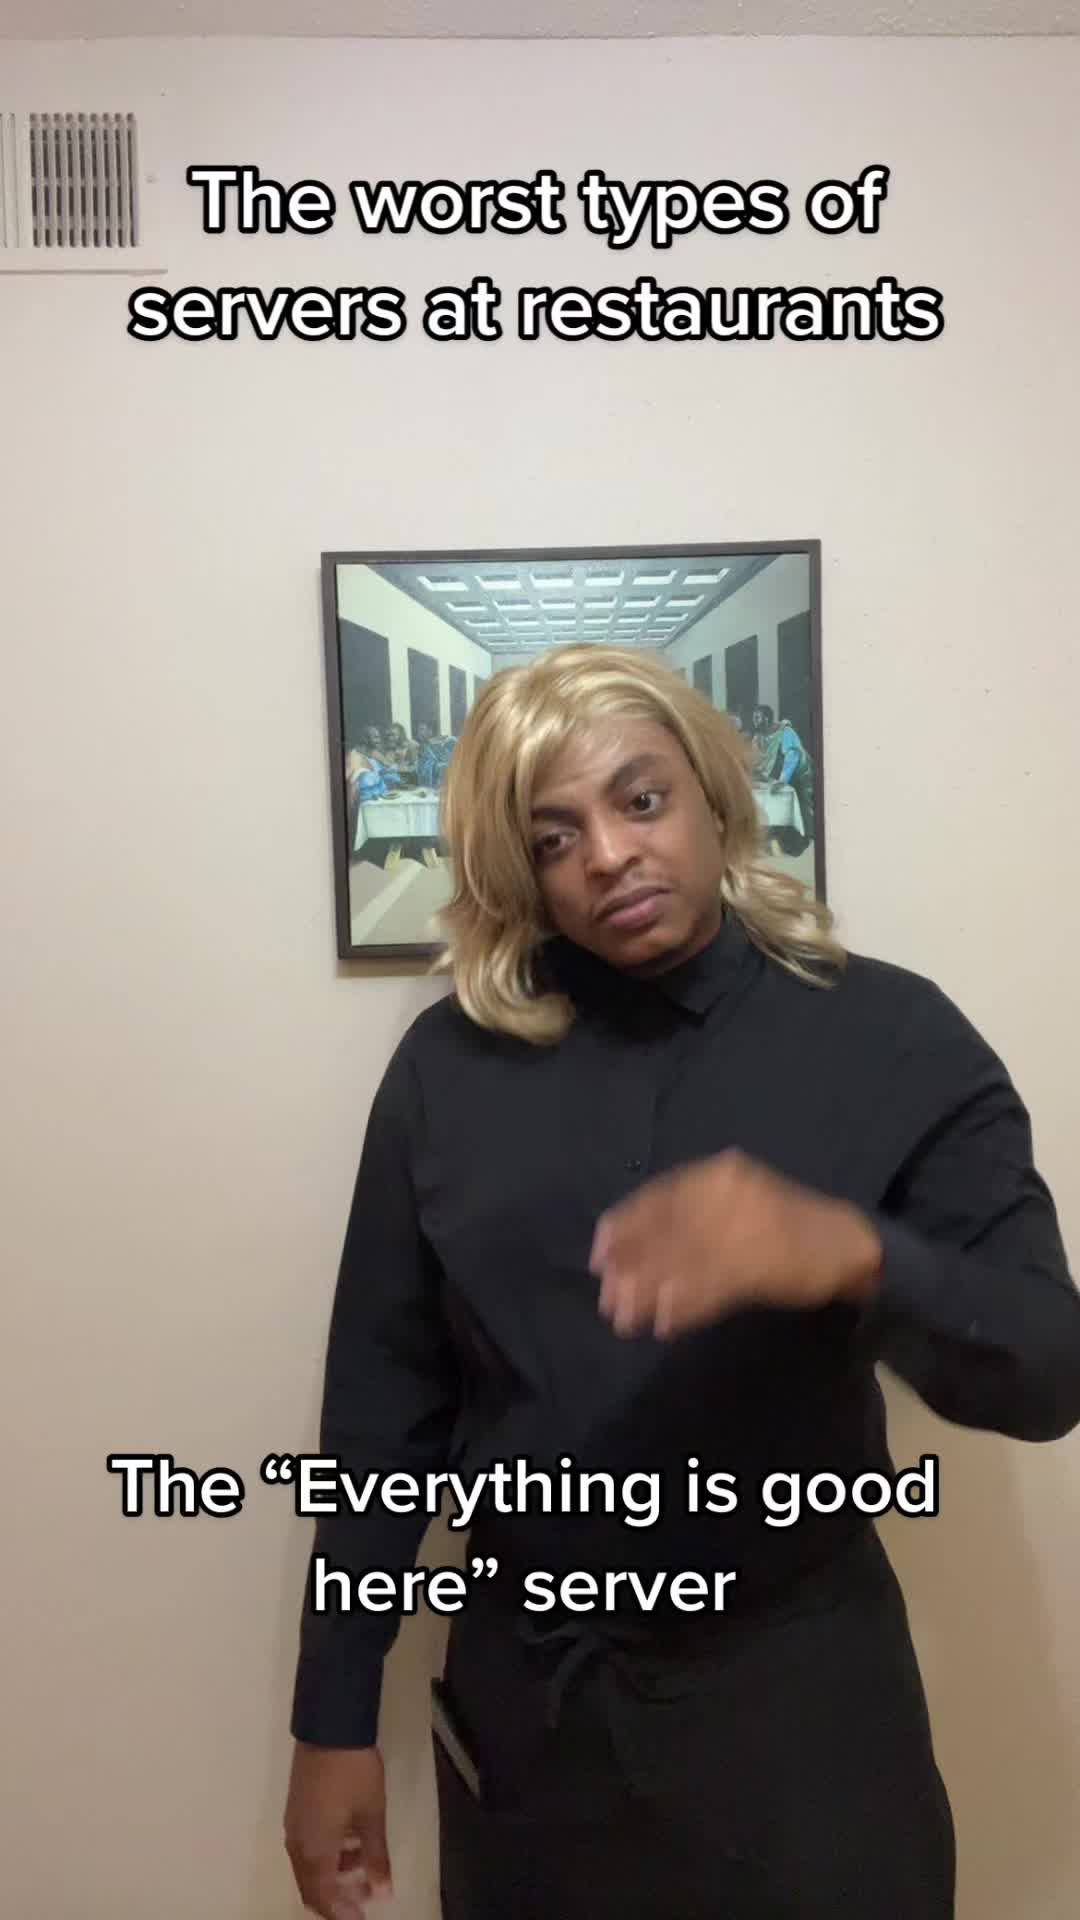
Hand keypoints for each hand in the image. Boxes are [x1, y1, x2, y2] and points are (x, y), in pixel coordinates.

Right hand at [285, 1743, 391, 1917]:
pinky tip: (350, 1841)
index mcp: (314, 1851)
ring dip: (334, 1874)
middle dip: (337, 1898)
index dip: (342, 1914)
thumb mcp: (371, 1816)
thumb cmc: (354, 1774)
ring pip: (308, 1866)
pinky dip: (327, 1855)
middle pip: (311, 1887)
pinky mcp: (296, 1808)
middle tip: (364, 1898)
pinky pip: (307, 1846)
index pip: (323, 1898)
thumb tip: (383, 1893)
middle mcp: (297, 1843)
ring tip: (364, 1867)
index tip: (362, 1917)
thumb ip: (376, 1858)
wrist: (330, 1727)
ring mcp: (293, 1824)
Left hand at [590, 1150, 881, 1338]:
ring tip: (625, 1319)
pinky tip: (663, 1324)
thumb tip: (632, 1247)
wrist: (848, 1244)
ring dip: (649, 1294)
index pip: (659, 1197)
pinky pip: (709, 1288)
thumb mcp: (735, 1202)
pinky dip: (683, 1307)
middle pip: (665, 1233)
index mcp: (720, 1173)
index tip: (598, 1255)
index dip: (624, 1226)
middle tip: (607, 1299)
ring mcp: (745, 1228)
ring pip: (681, 1263)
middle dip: (631, 1268)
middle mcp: (728, 1193)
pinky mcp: (761, 1265)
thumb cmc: (785, 1225)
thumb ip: (690, 1215)